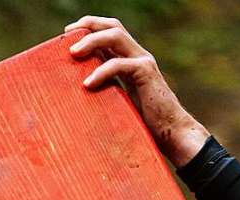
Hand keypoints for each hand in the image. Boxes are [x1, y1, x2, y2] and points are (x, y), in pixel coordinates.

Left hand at [64, 15, 209, 166]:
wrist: (172, 134)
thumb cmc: (144, 125)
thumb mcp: (118, 103)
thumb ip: (106, 92)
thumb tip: (79, 96)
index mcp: (131, 60)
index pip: (111, 32)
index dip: (91, 27)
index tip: (69, 33)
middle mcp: (138, 56)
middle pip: (113, 26)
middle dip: (89, 25)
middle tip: (68, 33)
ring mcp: (144, 62)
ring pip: (116, 36)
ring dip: (92, 41)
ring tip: (73, 53)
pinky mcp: (146, 74)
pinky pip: (119, 64)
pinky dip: (101, 71)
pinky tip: (87, 84)